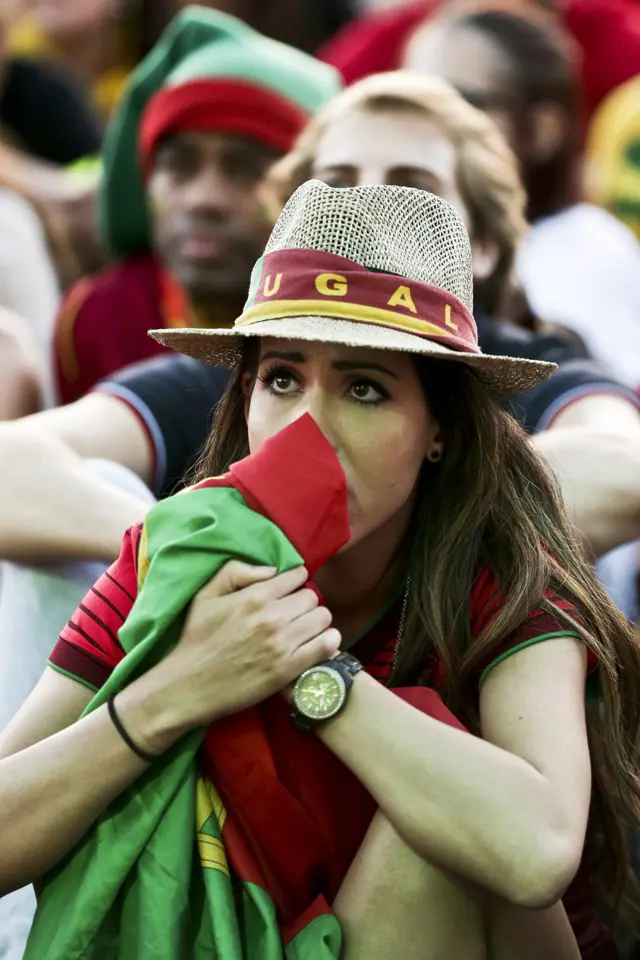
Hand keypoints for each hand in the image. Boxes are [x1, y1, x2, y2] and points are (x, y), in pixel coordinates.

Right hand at [140, 561, 339, 737]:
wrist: (188, 686)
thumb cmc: (196, 638)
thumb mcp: (205, 595)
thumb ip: (236, 571)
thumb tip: (272, 570)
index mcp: (254, 597)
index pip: (297, 576)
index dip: (294, 582)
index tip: (288, 592)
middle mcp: (272, 617)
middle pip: (312, 597)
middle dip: (304, 602)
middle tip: (293, 614)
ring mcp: (282, 644)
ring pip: (323, 618)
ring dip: (316, 622)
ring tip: (304, 630)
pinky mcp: (288, 670)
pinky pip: (326, 645)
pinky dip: (327, 642)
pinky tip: (316, 644)